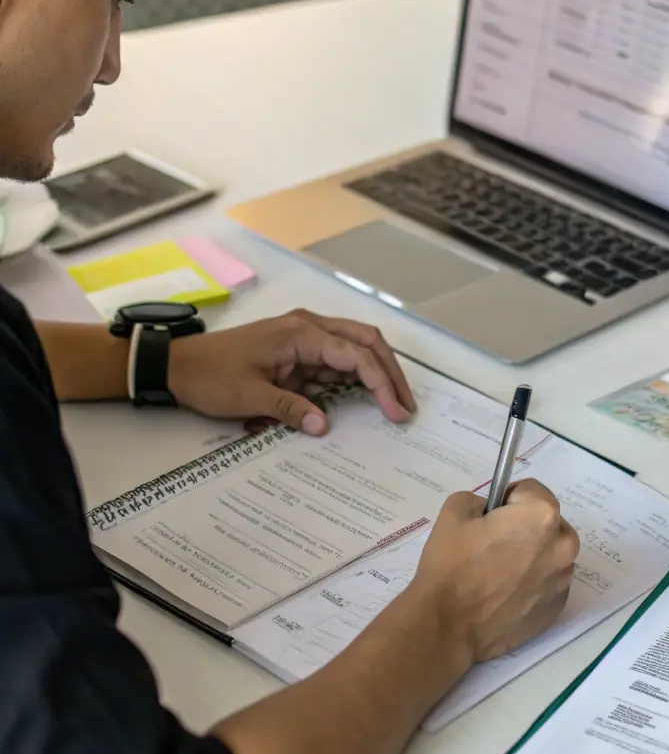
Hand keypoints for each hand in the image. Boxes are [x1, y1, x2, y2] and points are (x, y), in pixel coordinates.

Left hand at [167, 309, 414, 432]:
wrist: (177, 365)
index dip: (381, 383)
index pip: (356, 355)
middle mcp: (308, 327)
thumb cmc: (210, 375)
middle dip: (390, 373)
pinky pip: (335, 362)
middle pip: (366, 342)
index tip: (394, 412)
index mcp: (300, 332)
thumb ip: (288, 409)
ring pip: (355, 348)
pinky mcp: (298, 352)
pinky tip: (365, 400)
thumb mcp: (248, 396)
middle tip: (406, 406)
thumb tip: (322, 426)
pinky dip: (355, 379)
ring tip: (393, 404)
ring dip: (376, 373)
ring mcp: (304, 338)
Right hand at [410, 479, 579, 662]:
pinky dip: (532, 582)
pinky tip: (505, 593)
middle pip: (546, 522)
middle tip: (493, 544)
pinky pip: (548, 582)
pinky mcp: (557, 607)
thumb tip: (493, 513)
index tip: (489, 517)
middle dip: (524, 526)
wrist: (448, 627)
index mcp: (542, 516)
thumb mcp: (455, 511)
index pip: (530, 490)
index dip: (506, 499)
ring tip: (498, 572)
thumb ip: (480, 499)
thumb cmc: (451, 565)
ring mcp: (563, 580)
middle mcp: (563, 546)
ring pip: (549, 553)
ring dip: (531, 554)